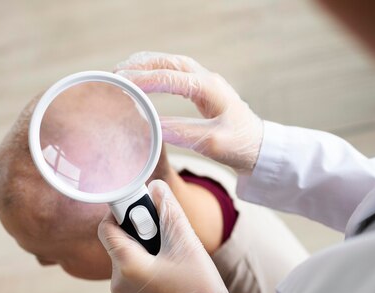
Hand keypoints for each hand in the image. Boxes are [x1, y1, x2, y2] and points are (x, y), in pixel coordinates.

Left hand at [98, 180, 230, 292]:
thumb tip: (155, 187)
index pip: (107, 227)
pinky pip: (133, 279)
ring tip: (173, 261)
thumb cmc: (198, 288)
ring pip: (128, 261)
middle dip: (142, 235)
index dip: (123, 213)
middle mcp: (117, 283)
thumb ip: (168, 212)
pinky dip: (147, 271)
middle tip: (168, 238)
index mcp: (126, 266)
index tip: (143, 210)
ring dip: (146, 254)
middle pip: (121, 244)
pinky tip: (170, 277)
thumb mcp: (186, 244)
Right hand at [115, 52, 263, 173]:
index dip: (144, 80)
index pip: (171, 77)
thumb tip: (151, 126)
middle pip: (167, 62)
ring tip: (122, 73)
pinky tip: (142, 79)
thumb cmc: (240, 145)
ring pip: (170, 63)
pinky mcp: (201, 89)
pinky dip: (154, 72)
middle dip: (139, 67)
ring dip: (145, 66)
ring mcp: (204, 81)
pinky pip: (174, 72)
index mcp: (209, 88)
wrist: (259, 147)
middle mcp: (206, 79)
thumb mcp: (211, 143)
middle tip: (115, 76)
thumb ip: (181, 132)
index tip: (122, 85)